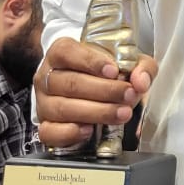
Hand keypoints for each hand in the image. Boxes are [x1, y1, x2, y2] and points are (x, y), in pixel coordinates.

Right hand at [35, 37, 157, 148]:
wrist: (93, 92)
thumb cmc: (106, 73)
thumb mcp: (128, 62)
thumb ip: (141, 66)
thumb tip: (141, 81)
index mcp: (62, 52)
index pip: (68, 51)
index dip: (91, 61)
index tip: (114, 71)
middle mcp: (48, 75)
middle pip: (71, 83)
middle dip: (104, 91)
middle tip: (129, 95)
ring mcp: (43, 102)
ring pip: (63, 108)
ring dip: (96, 112)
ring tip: (122, 114)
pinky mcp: (45, 125)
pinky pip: (50, 132)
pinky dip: (70, 133)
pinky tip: (90, 130)